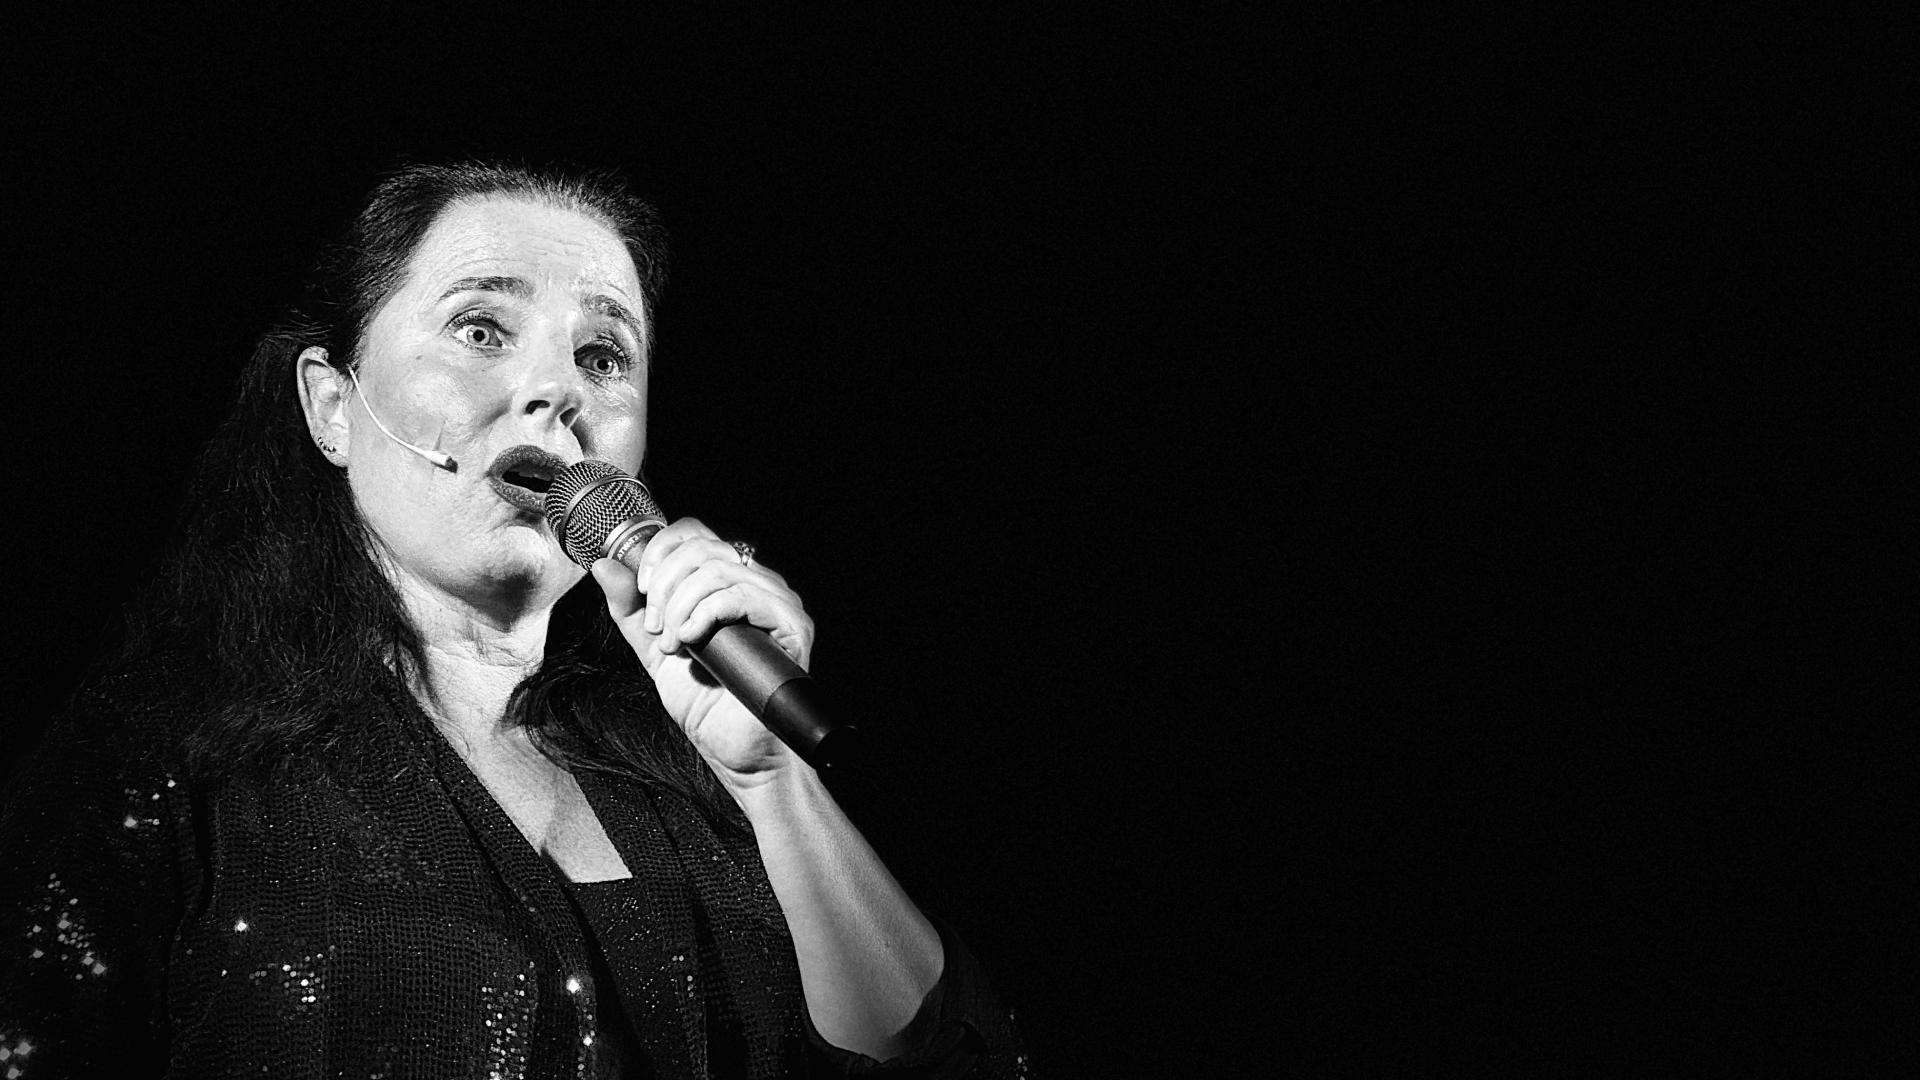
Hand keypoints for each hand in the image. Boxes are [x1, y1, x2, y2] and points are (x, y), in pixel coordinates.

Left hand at [589, 517, 814, 785]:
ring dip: (679, 606)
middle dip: (663, 586)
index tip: (642, 589)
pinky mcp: (790, 623)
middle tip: (656, 628)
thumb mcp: (654, 651)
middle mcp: (756, 583)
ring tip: (673, 644)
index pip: (694, 533)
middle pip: (701, 547)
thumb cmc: (709, 707)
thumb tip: (605, 567)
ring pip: (715, 569)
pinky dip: (703, 615)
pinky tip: (691, 642)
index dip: (659, 551)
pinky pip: (739, 595)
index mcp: (728, 582)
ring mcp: (777, 601)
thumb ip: (631, 611)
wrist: (739, 754)